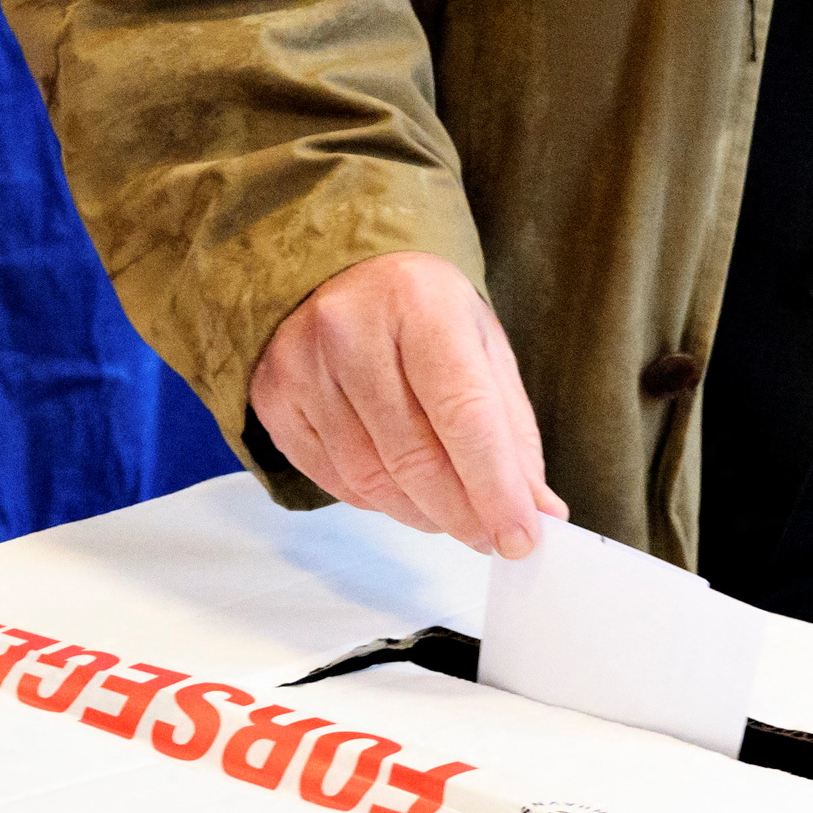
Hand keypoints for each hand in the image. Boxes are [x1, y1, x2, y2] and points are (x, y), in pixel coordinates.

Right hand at [250, 251, 556, 559]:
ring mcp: (303, 365)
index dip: (496, 489)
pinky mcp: (275, 398)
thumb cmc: (420, 313)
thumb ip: (510, 431)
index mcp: (420, 302)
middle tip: (489, 538)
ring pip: (371, 480)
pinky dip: (378, 502)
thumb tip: (538, 512)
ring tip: (449, 514)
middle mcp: (351, 329)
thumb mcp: (480, 347)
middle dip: (462, 514)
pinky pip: (334, 481)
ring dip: (422, 514)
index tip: (521, 539)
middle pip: (415, 458)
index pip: (464, 415)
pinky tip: (402, 491)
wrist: (337, 272)